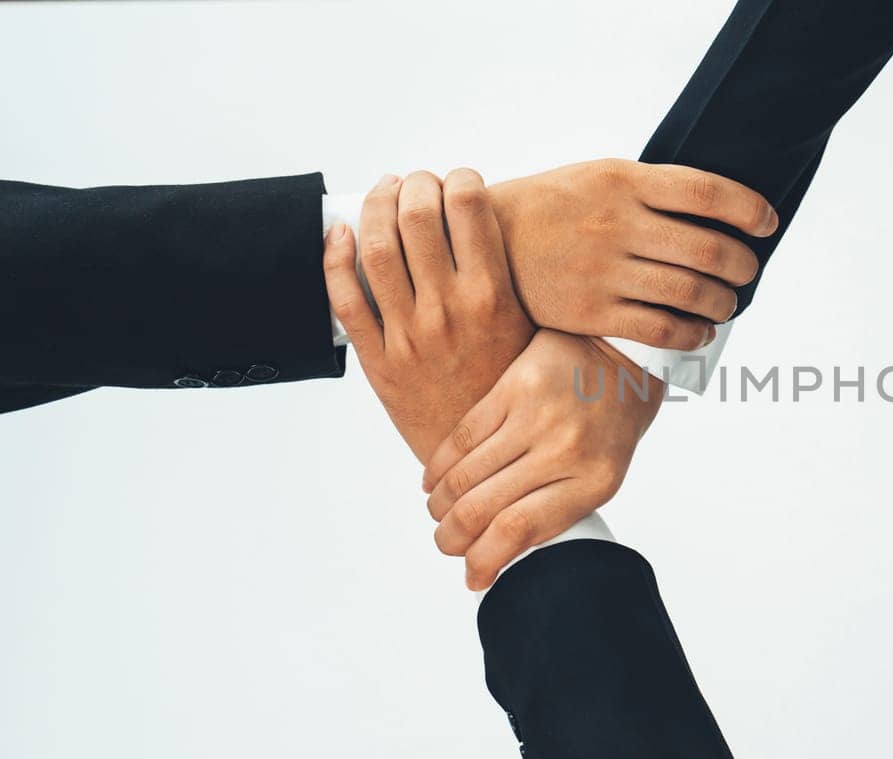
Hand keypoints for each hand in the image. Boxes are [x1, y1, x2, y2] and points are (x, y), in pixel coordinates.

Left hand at [325, 170, 534, 461]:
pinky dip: (334, 258)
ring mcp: (409, 335)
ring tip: (384, 195)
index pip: (469, 208)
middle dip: (415, 185)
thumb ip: (510, 283)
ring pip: (376, 249)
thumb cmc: (511, 390)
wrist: (488, 459)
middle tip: (418, 183)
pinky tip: (340, 236)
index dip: (459, 179)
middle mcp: (449, 311)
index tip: (459, 180)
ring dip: (376, 208)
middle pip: (416, 218)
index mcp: (494, 298)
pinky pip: (345, 299)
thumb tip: (491, 229)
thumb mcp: (531, 331)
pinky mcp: (378, 361)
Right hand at [420, 329, 663, 589]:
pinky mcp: (513, 386)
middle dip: (452, 538)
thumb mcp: (603, 473)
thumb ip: (558, 507)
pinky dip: (438, 467)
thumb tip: (500, 550)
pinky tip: (433, 481)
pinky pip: (461, 437)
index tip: (472, 577)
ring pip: (463, 476)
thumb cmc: (612, 421)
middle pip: (482, 508)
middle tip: (446, 544)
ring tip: (439, 514)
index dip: (485, 561)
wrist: (623, 352)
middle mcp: (564, 450)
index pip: (519, 531)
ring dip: (440, 505)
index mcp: (594, 482)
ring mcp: (536, 416)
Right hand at [488, 158, 777, 349]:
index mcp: (623, 180)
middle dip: (743, 264)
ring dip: (723, 303)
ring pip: (690, 292)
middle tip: (749, 271)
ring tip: (728, 304)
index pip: (707, 192)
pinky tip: (700, 333)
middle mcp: (616, 223)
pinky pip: (660, 329)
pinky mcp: (590, 311)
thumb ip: (648, 189)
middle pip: (708, 248)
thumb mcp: (595, 176)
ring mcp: (603, 269)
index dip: (749, 209)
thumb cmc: (551, 207)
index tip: (768, 223)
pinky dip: (692, 334)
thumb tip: (716, 208)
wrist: (480, 242)